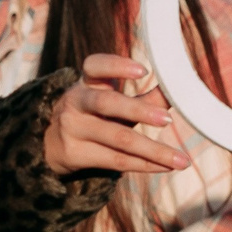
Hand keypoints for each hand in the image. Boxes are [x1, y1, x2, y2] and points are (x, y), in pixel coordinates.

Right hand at [42, 54, 187, 178]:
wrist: (48, 144)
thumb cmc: (93, 116)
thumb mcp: (112, 102)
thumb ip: (146, 98)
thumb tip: (183, 92)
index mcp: (86, 83)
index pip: (94, 66)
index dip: (117, 66)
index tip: (143, 70)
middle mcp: (76, 102)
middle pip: (106, 103)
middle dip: (138, 110)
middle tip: (167, 119)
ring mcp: (73, 129)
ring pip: (118, 139)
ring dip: (153, 150)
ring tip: (180, 158)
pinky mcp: (75, 154)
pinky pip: (116, 160)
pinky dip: (145, 164)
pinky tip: (166, 166)